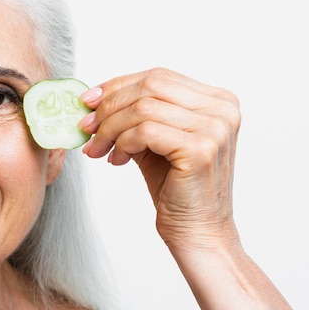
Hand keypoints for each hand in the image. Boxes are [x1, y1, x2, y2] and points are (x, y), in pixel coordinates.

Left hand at [80, 68, 241, 249]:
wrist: (197, 232)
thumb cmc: (176, 189)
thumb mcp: (155, 142)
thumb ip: (136, 116)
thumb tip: (94, 99)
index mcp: (217, 100)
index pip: (158, 77)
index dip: (118, 86)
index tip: (88, 102)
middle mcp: (222, 109)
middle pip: (150, 86)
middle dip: (109, 106)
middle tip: (86, 128)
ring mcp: (215, 127)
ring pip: (143, 108)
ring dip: (110, 128)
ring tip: (99, 150)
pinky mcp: (201, 149)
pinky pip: (145, 131)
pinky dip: (122, 144)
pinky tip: (117, 160)